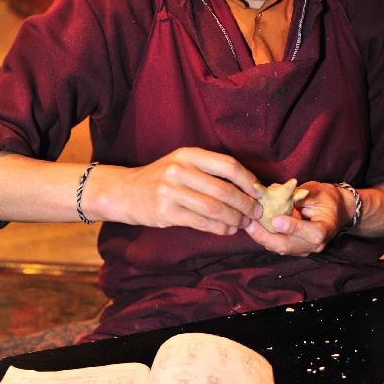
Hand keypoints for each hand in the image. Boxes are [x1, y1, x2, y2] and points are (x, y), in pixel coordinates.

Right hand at [87, 147, 262, 235]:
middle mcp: (179, 170)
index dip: (248, 180)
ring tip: (243, 223)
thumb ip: (209, 171)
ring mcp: (171, 191)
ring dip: (234, 219)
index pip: (227, 165)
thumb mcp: (181, 164)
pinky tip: (227, 230)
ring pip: (214, 208)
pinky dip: (219, 228)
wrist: (124, 191)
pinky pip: (201, 222)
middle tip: (257, 212)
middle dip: (245, 203)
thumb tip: (247, 186)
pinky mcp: (165, 212)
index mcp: (188, 154)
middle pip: (223, 189)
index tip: (259, 192)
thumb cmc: (160, 179)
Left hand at [245, 181, 352, 255]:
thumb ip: (298, 195)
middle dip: (266, 236)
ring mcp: (302, 248)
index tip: (276, 220)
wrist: (334, 210)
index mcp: (325, 229)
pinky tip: (252, 225)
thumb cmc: (326, 199)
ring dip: (261, 237)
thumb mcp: (317, 192)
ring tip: (247, 223)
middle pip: (288, 246)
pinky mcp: (292, 247)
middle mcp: (314, 244)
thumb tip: (274, 191)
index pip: (311, 233)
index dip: (294, 228)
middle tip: (250, 223)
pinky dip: (263, 236)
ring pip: (279, 247)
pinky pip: (276, 244)